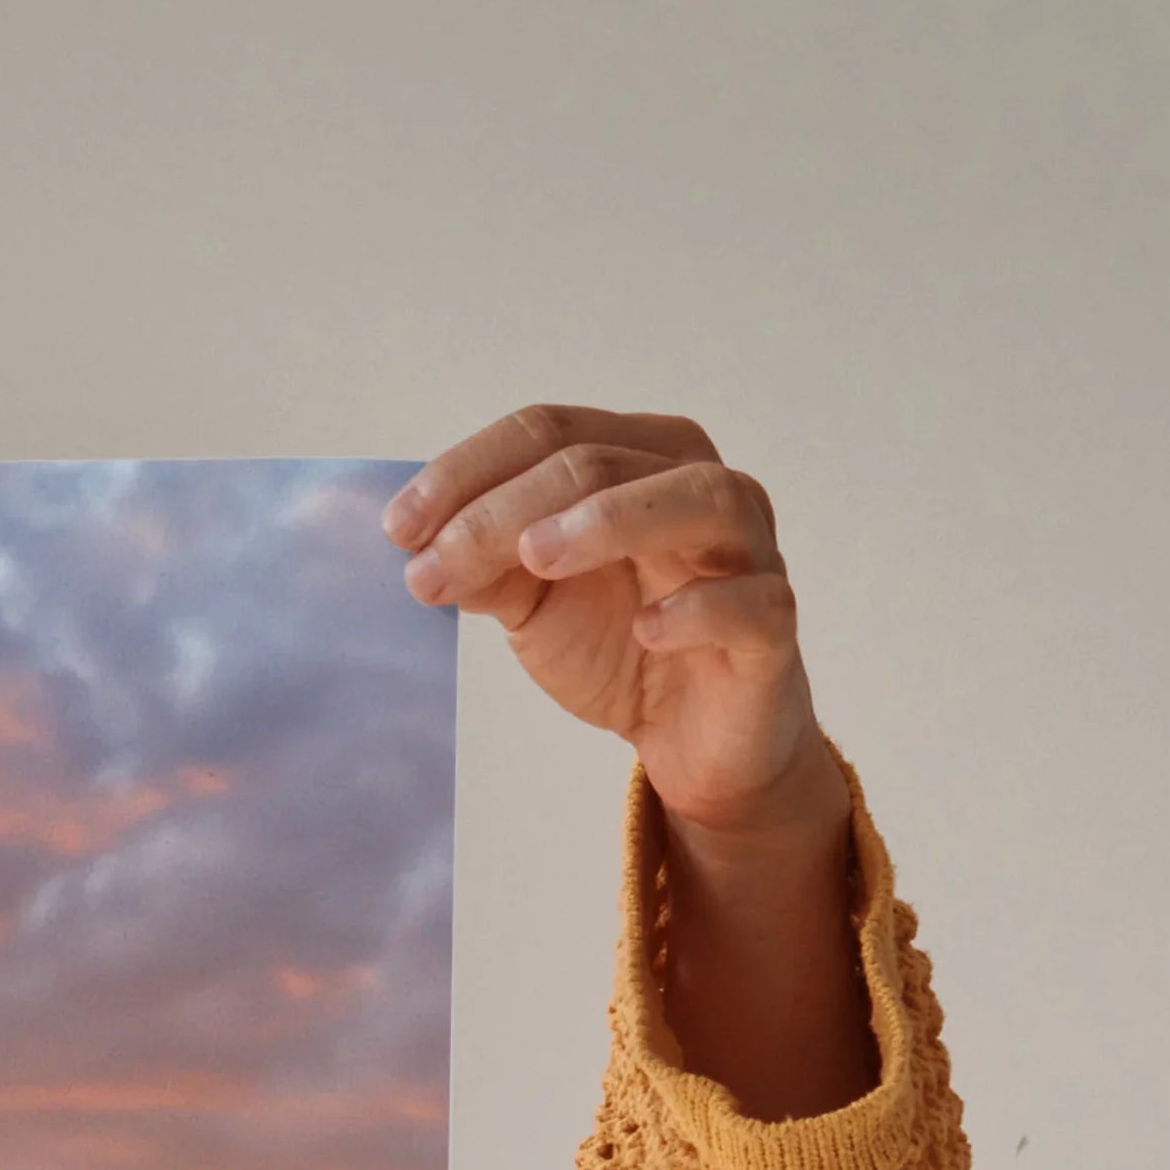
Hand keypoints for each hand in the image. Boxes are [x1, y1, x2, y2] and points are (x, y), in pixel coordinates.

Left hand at [390, 405, 872, 1113]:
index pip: (549, 431)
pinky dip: (698, 608)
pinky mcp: (771, 626)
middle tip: (435, 564)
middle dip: (505, 510)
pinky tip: (646, 628)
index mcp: (638, 460)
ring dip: (609, 520)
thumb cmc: (620, 645)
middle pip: (601, 461)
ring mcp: (747, 551)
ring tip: (535, 557)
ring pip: (695, 499)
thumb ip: (486, 567)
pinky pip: (749, 601)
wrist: (691, 738)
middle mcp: (699, 485)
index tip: (398, 529)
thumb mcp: (534, 603)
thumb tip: (422, 549)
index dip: (468, 471)